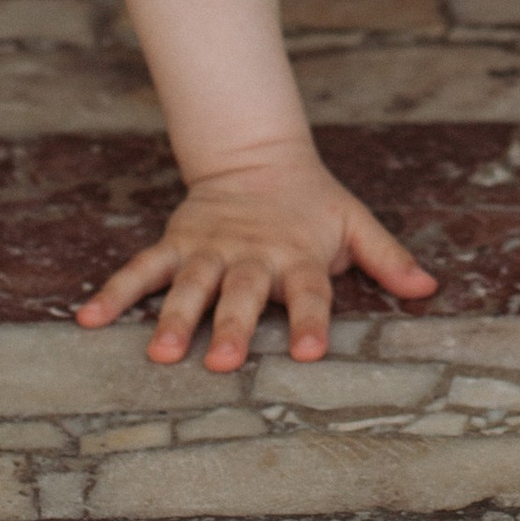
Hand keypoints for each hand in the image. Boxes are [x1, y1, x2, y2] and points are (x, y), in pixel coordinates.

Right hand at [76, 137, 437, 367]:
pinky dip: (116, 292)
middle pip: (243, 294)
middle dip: (232, 327)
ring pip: (190, 286)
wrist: (258, 157)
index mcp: (298, 256)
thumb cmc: (312, 205)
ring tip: (159, 353)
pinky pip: (142, 269)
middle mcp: (252, 256)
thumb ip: (388, 258)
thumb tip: (429, 288)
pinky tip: (90, 319)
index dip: (313, 321)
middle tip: (221, 363)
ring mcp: (210, 250)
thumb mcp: (355, 223)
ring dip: (174, 318)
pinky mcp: (177, 243)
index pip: (310, 292)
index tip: (313, 354)